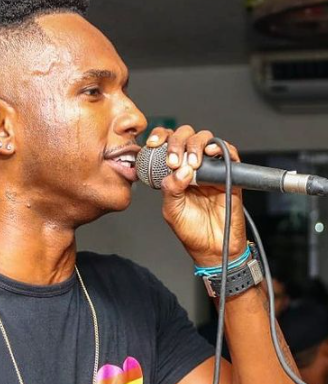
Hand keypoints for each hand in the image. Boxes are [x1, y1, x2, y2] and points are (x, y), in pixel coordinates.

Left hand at [145, 125, 246, 266]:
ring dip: (196, 144)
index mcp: (175, 172)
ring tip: (193, 162)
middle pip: (186, 136)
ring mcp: (211, 169)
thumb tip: (181, 169)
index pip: (167, 144)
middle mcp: (192, 166)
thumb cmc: (191, 230)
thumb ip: (171, 189)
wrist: (213, 247)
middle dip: (178, 141)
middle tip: (175, 161)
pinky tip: (210, 154)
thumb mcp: (172, 210)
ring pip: (206, 139)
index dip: (160, 137)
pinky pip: (229, 153)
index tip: (154, 144)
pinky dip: (221, 148)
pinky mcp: (229, 174)